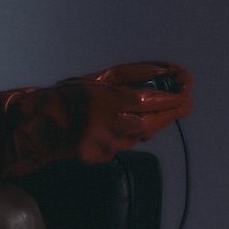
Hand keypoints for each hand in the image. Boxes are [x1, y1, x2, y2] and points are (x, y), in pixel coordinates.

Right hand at [58, 61, 192, 158]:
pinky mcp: (106, 157)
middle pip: (156, 123)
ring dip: (151, 123)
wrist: (40, 127)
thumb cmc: (68, 96)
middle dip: (172, 113)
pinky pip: (126, 143)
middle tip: (183, 104)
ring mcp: (112, 145)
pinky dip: (129, 133)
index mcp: (115, 103)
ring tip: (154, 112)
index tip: (188, 95)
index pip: (156, 102)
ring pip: (142, 135)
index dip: (175, 99)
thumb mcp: (101, 78)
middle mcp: (117, 127)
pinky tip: (120, 126)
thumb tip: (165, 72)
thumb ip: (134, 75)